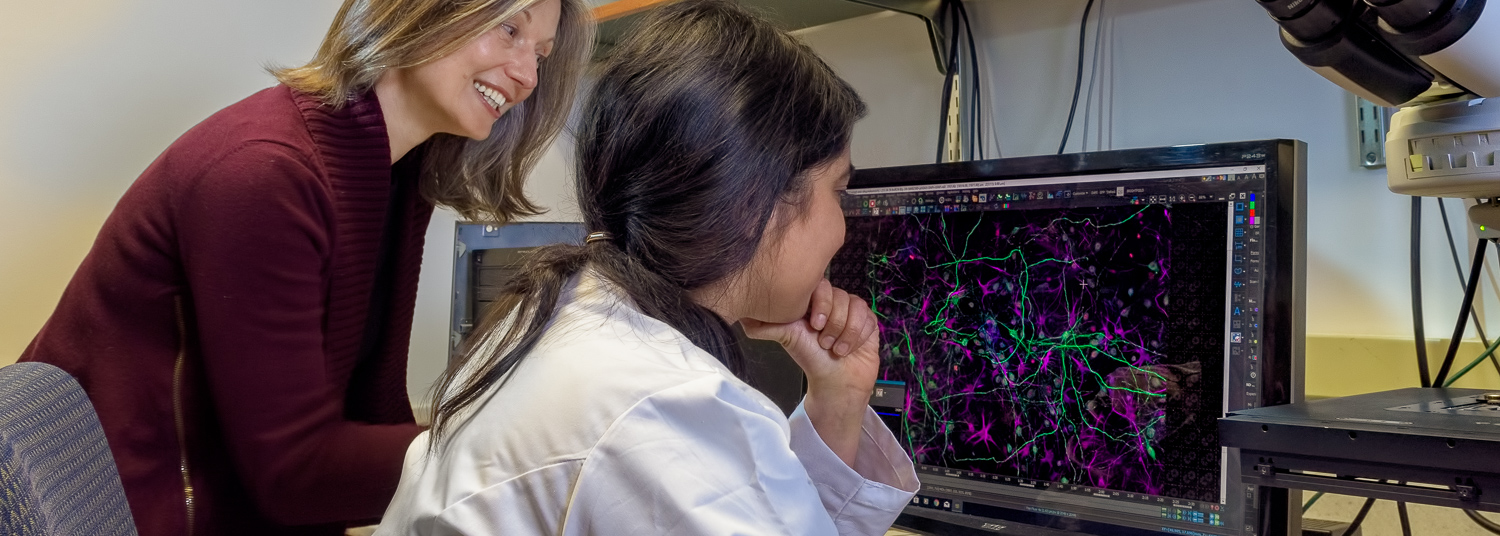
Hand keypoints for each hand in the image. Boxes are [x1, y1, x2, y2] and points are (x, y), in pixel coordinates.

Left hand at [741, 279, 880, 465]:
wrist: (836, 382)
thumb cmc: (811, 359)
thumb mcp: (786, 338)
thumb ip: (766, 325)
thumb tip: (742, 316)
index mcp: (813, 301)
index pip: (821, 284)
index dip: (821, 303)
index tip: (815, 325)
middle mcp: (833, 302)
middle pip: (841, 296)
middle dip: (834, 324)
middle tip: (825, 343)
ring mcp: (852, 310)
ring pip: (856, 307)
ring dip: (846, 333)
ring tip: (837, 349)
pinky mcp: (867, 321)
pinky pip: (868, 318)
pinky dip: (858, 336)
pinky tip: (850, 348)